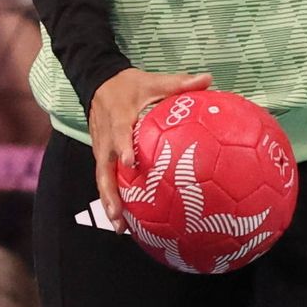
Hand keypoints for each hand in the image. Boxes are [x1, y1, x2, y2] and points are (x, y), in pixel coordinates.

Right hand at [89, 68, 212, 231]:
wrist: (99, 83)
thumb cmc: (130, 86)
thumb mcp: (153, 80)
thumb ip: (179, 83)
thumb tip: (207, 80)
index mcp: (117, 118)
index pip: (118, 134)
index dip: (122, 148)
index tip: (130, 163)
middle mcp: (105, 139)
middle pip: (104, 169)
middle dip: (110, 192)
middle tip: (119, 213)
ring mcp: (101, 151)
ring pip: (102, 180)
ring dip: (109, 202)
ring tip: (120, 226)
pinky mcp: (101, 158)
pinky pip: (106, 180)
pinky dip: (112, 198)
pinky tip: (124, 219)